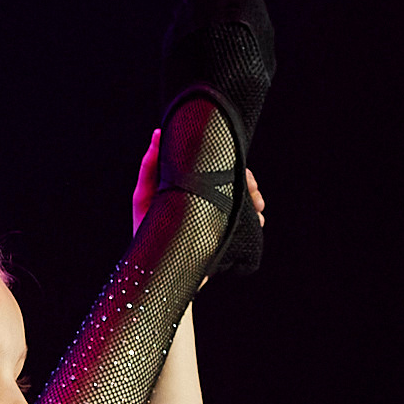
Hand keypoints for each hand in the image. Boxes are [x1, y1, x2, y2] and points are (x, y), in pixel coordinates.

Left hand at [131, 127, 263, 238]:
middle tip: (256, 194)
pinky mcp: (218, 231)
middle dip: (249, 183)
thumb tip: (158, 134)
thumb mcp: (144, 196)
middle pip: (233, 179)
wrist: (153, 269)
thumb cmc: (145, 230)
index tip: (242, 169)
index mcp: (189, 182)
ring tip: (259, 212)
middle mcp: (203, 194)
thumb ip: (150, 167)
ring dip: (255, 200)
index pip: (214, 163)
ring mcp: (212, 212)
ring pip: (242, 199)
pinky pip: (242, 220)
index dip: (231, 160)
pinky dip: (254, 219)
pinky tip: (259, 221)